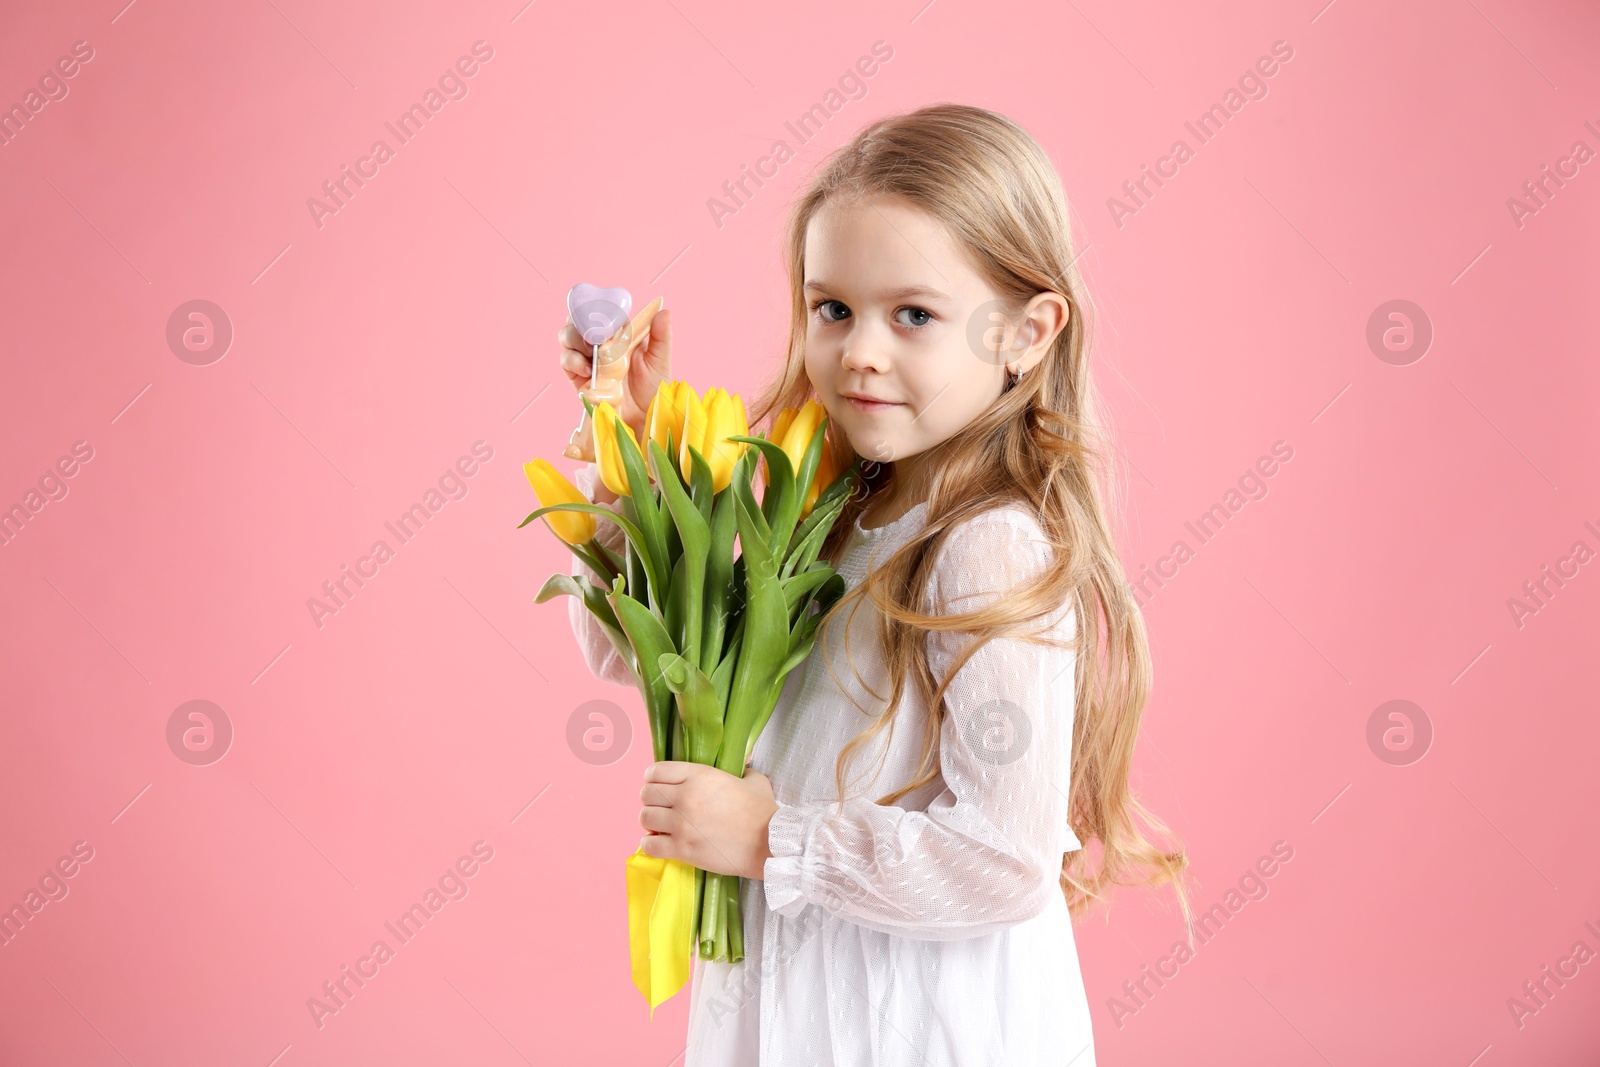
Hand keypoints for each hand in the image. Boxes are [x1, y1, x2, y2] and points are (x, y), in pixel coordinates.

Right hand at [558, 306, 672, 442]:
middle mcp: (600, 344)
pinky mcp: (578, 378)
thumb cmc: (653, 390)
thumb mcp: (660, 362)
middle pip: (579, 321)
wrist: (643, 421)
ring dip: (574, 338)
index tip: (606, 314)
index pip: (603, 313)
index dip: (599, 308)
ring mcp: (587, 360)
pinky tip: (587, 369)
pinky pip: (566, 362)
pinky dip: (572, 361)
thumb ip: (661, 337)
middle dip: (581, 321)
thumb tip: (664, 311)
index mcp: (620, 335)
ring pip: (568, 337)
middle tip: (595, 333)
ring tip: (590, 349)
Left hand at [638, 761, 776, 879]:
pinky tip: (662, 844)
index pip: (656, 771)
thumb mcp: (753, 780)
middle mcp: (685, 797)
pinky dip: (651, 845)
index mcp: (699, 775)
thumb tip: (742, 768)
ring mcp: (681, 824)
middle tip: (662, 808)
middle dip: (652, 801)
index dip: (653, 778)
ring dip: (651, 822)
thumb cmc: (763, 811)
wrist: (770, 843)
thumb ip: (742, 770)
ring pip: (644, 818)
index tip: (659, 786)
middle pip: (646, 794)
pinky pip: (649, 846)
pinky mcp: (682, 849)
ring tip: (662, 827)